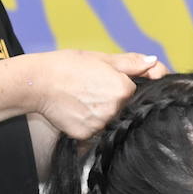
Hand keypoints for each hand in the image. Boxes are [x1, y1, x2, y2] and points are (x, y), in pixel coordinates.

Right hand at [27, 50, 165, 138]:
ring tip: (85, 99)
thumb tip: (155, 63)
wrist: (37, 82)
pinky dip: (90, 122)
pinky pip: (95, 131)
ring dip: (104, 113)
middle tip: (94, 89)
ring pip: (111, 121)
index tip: (112, 82)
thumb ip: (132, 63)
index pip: (138, 93)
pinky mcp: (85, 135)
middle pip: (125, 109)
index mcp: (124, 90)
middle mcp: (115, 110)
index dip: (127, 86)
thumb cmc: (68, 66)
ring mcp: (100, 125)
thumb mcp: (102, 58)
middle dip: (115, 100)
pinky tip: (78, 110)